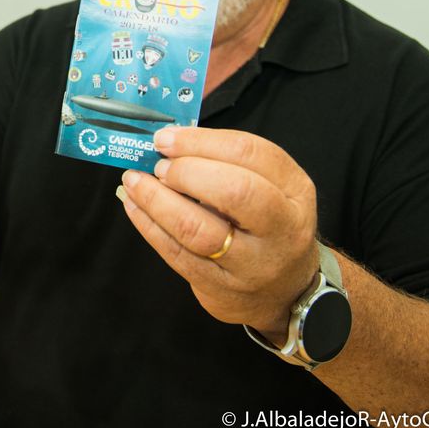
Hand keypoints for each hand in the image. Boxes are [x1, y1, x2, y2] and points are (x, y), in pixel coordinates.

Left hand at [118, 126, 319, 336]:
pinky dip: (148, 226)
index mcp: (295, 191)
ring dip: (156, 200)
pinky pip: (178, 255)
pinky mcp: (221, 289)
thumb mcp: (271, 186)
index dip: (201, 142)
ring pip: (199, 230)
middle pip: (235, 192)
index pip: (251, 154)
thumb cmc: (268, 223)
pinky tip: (133, 206)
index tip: (167, 138)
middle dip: (186, 171)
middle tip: (159, 165)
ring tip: (135, 181)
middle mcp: (281, 228)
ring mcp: (252, 264)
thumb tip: (169, 141)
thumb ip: (228, 160)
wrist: (286, 289)